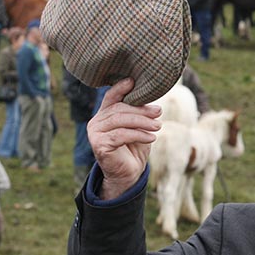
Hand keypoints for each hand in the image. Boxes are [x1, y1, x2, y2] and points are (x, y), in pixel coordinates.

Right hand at [87, 78, 161, 199]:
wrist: (129, 173)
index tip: (134, 81)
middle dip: (141, 110)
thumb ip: (140, 114)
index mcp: (104, 114)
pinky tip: (151, 137)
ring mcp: (95, 133)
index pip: (111, 97)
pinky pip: (121, 135)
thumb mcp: (139, 127)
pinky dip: (138, 135)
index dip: (121, 88)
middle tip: (158, 113)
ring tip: (158, 126)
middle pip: (119, 108)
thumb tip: (154, 103)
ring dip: (142, 122)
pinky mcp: (99, 145)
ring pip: (121, 121)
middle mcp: (96, 121)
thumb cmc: (135, 148)